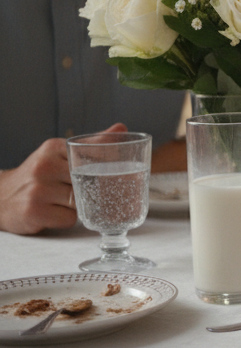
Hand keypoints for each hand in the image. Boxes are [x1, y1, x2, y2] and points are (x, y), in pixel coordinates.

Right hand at [0, 123, 125, 234]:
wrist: (1, 197)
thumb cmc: (40, 176)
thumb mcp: (60, 154)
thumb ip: (91, 144)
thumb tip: (121, 128)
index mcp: (53, 148)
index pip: (93, 152)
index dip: (111, 163)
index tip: (122, 169)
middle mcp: (44, 166)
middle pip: (91, 179)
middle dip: (101, 188)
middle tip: (102, 191)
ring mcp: (37, 190)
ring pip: (82, 201)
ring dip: (82, 205)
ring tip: (67, 201)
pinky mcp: (33, 212)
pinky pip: (70, 218)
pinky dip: (69, 218)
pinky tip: (56, 212)